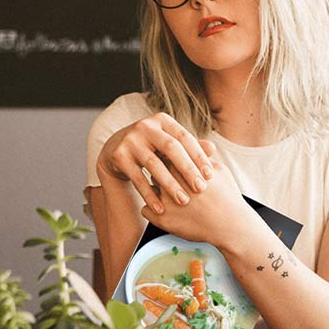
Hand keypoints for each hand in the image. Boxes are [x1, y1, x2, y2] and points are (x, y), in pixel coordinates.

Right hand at [97, 113, 213, 214]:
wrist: (116, 149)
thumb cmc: (152, 147)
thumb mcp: (169, 143)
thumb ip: (189, 146)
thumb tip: (213, 148)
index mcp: (162, 120)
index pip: (184, 137)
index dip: (198, 156)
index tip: (210, 175)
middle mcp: (145, 126)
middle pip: (171, 148)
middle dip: (187, 169)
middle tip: (200, 188)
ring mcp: (130, 140)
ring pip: (154, 164)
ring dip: (170, 185)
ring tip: (183, 201)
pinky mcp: (119, 156)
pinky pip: (137, 178)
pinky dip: (150, 194)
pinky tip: (160, 208)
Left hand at [140, 152, 257, 249]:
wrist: (230, 226)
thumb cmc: (227, 196)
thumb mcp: (218, 170)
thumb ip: (201, 156)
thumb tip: (191, 144)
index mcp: (182, 167)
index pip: (163, 155)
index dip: (167, 159)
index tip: (171, 164)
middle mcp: (169, 182)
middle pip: (153, 170)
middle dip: (159, 173)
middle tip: (167, 179)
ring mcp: (164, 201)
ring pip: (147, 190)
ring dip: (153, 191)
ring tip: (167, 196)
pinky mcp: (161, 219)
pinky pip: (145, 210)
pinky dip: (153, 210)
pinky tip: (164, 211)